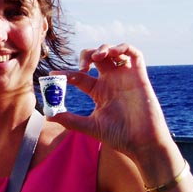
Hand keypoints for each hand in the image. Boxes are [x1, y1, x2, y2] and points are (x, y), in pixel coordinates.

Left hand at [48, 43, 171, 159]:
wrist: (143, 144)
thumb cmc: (120, 136)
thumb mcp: (90, 126)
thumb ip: (70, 120)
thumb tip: (48, 115)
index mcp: (98, 91)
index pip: (78, 76)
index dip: (65, 72)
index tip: (53, 74)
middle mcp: (110, 81)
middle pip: (96, 58)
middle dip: (86, 55)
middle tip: (83, 67)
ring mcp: (125, 77)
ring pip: (113, 52)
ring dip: (103, 48)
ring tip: (97, 58)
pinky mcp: (140, 76)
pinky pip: (134, 53)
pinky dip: (123, 47)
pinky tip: (113, 53)